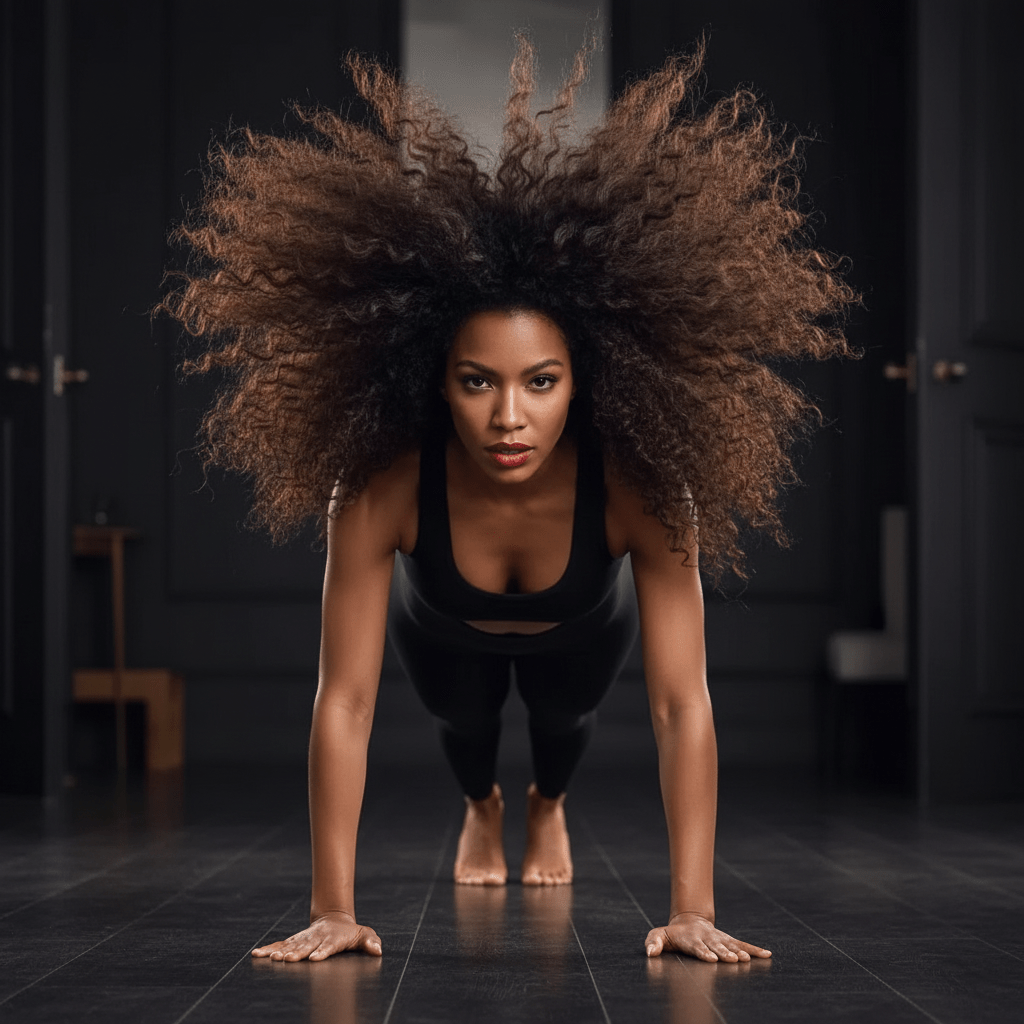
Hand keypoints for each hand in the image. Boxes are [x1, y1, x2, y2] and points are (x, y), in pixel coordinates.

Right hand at [252, 911, 381, 961]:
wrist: (334, 920)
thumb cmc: (350, 933)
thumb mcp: (363, 935)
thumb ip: (370, 942)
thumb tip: (378, 950)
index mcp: (332, 939)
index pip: (327, 947)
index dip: (322, 952)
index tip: (315, 958)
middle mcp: (316, 938)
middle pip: (306, 947)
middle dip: (297, 953)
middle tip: (287, 959)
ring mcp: (304, 939)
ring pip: (291, 945)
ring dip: (281, 951)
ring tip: (272, 958)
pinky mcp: (294, 941)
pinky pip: (280, 944)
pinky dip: (268, 949)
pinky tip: (256, 954)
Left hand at [645, 913, 770, 962]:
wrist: (689, 921)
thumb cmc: (672, 934)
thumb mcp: (658, 935)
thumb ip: (653, 943)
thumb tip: (649, 953)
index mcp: (691, 940)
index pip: (698, 947)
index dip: (704, 952)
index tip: (712, 958)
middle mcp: (707, 939)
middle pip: (716, 947)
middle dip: (725, 954)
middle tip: (734, 960)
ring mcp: (719, 939)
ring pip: (731, 945)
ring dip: (740, 952)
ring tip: (748, 958)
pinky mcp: (728, 940)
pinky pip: (743, 944)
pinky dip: (755, 949)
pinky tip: (766, 954)